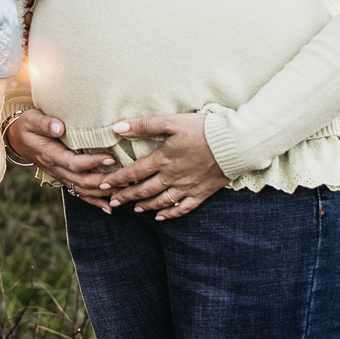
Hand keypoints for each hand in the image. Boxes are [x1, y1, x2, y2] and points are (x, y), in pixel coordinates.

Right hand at [6, 109, 116, 212]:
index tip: (111, 158)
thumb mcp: (32, 120)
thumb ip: (45, 123)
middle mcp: (56, 169)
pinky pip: (79, 193)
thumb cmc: (27, 125)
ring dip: (102, 194)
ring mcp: (60, 175)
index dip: (93, 163)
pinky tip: (109, 208)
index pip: (74, 163)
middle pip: (81, 181)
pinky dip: (94, 202)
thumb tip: (60, 128)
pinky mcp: (63, 177)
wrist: (16, 137)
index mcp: (51, 155)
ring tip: (122, 193)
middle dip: (103, 182)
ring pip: (82, 190)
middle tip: (124, 178)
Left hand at [98, 113, 228, 219]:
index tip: (103, 185)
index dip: (117, 179)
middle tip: (112, 202)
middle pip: (144, 190)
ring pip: (161, 201)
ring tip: (134, 209)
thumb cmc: (203, 129)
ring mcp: (187, 187)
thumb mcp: (172, 122)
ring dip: (145, 206)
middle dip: (126, 196)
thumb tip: (117, 127)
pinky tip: (162, 216)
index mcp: (163, 159)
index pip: (134, 172)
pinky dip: (170, 214)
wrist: (235, 143)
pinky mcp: (202, 193)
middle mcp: (172, 177)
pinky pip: (183, 209)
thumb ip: (144, 125)